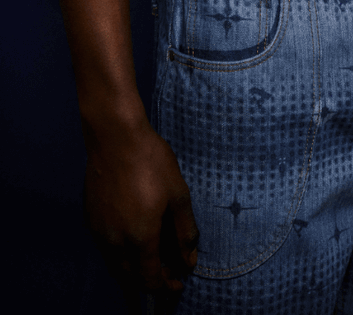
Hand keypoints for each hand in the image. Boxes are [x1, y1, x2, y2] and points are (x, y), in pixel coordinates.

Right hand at [84, 118, 197, 293]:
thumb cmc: (150, 161)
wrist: (115, 138)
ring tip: (151, 265)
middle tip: (167, 276)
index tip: (179, 283)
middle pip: (130, 280)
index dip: (166, 287)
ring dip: (133, 274)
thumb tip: (189, 259)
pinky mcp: (90, 220)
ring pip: (115, 268)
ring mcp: (98, 232)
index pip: (151, 280)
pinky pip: (105, 252)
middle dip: (150, 284)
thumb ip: (184, 231)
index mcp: (140, 238)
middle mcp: (115, 242)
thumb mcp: (178, 194)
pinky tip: (131, 246)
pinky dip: (119, 259)